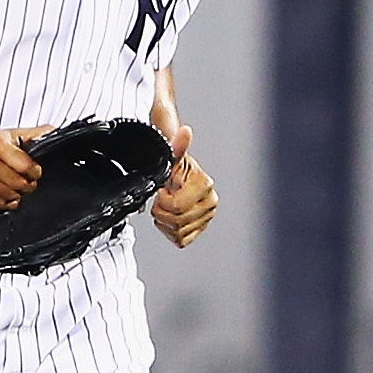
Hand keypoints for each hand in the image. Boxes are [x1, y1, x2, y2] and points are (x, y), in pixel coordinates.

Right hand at [0, 126, 47, 209]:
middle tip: (27, 182)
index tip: (35, 173)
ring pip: (10, 196)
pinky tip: (5, 194)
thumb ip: (30, 134)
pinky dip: (6, 202)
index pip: (27, 167)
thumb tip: (53, 131)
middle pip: (21, 184)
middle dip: (28, 185)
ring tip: (14, 186)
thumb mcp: (5, 134)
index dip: (35, 173)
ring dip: (17, 194)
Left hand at [151, 124, 215, 246]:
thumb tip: (185, 132)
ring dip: (165, 221)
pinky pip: (180, 240)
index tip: (162, 189)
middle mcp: (210, 202)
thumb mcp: (171, 157)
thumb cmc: (174, 166)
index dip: (163, 201)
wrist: (177, 175)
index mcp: (205, 186)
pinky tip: (170, 217)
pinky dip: (170, 231)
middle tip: (162, 198)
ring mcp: (206, 218)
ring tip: (166, 206)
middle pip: (177, 222)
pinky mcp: (199, 229)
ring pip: (178, 233)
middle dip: (163, 211)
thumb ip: (177, 146)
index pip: (178, 207)